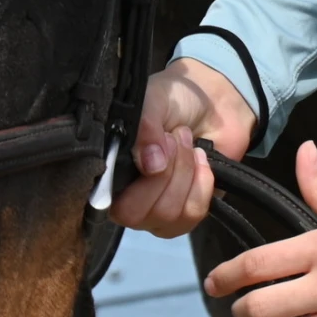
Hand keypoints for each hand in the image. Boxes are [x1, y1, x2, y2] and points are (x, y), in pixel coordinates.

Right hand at [108, 58, 256, 237]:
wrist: (213, 102)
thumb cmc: (173, 101)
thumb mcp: (153, 101)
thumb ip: (145, 128)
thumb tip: (152, 166)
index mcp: (108, 171)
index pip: (102, 203)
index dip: (129, 183)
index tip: (152, 150)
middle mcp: (126, 198)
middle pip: (135, 215)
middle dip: (164, 174)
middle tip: (175, 139)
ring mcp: (156, 211)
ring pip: (167, 215)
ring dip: (184, 174)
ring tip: (187, 144)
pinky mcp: (187, 214)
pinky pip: (192, 214)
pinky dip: (202, 183)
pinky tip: (201, 159)